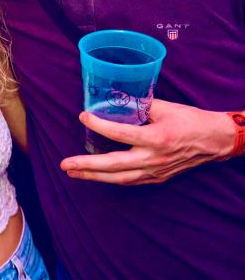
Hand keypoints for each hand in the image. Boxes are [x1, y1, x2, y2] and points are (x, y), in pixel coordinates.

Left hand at [60, 99, 235, 184]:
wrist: (215, 141)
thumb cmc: (191, 121)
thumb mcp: (166, 107)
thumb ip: (139, 104)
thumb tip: (115, 98)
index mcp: (157, 138)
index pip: (121, 133)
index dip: (99, 125)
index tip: (83, 116)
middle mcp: (153, 159)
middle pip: (114, 165)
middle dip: (87, 165)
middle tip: (65, 164)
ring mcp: (155, 172)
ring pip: (119, 178)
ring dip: (93, 176)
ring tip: (72, 172)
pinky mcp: (157, 178)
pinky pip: (129, 180)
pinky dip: (110, 178)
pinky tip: (94, 175)